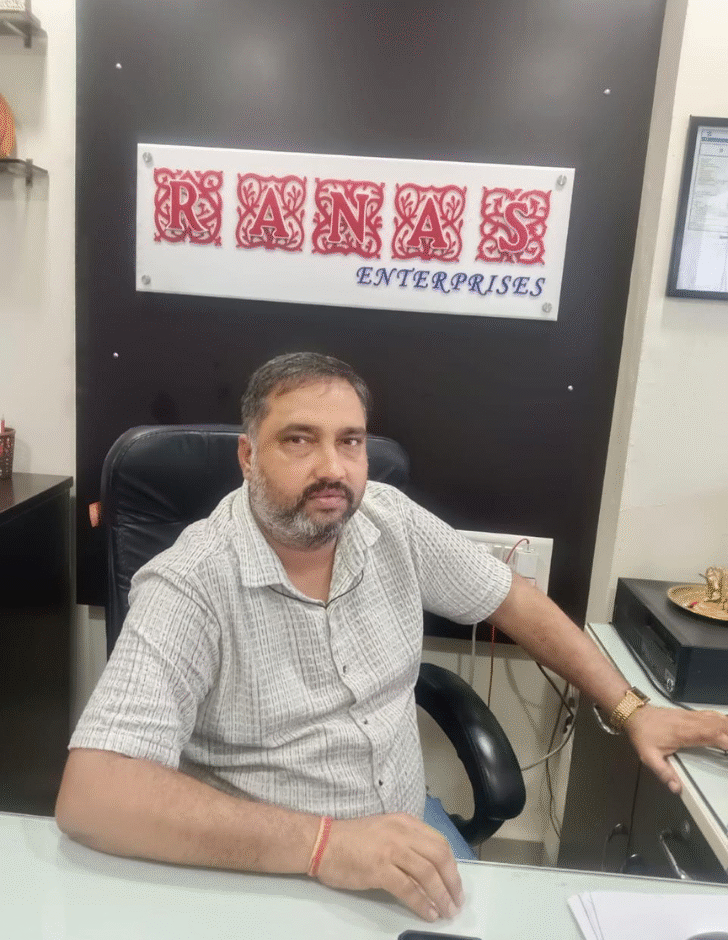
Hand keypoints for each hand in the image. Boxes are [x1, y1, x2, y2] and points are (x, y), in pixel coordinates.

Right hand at [315, 813, 463, 920]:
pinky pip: (409, 889)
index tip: (455, 883)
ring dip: (442, 895)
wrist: (322, 842)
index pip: (439, 842)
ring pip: (428, 873)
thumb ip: (407, 844)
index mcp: (405, 822)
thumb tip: (428, 870)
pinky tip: (428, 913)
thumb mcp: (385, 831)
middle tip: (456, 900)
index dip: (452, 866)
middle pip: (439, 856)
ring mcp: (391, 849)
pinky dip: (422, 903)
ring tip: (447, 911)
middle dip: (453, 881)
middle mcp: (402, 832)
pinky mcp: (379, 869)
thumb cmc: (351, 839)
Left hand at [625, 704, 727, 792]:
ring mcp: (691, 716)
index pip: (711, 735)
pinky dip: (723, 719)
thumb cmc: (643, 735)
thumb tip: (676, 788)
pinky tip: (727, 724)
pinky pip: (711, 714)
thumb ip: (663, 772)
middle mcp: (691, 722)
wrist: (634, 714)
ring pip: (717, 717)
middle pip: (719, 724)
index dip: (726, 741)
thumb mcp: (648, 757)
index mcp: (684, 733)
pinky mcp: (690, 714)